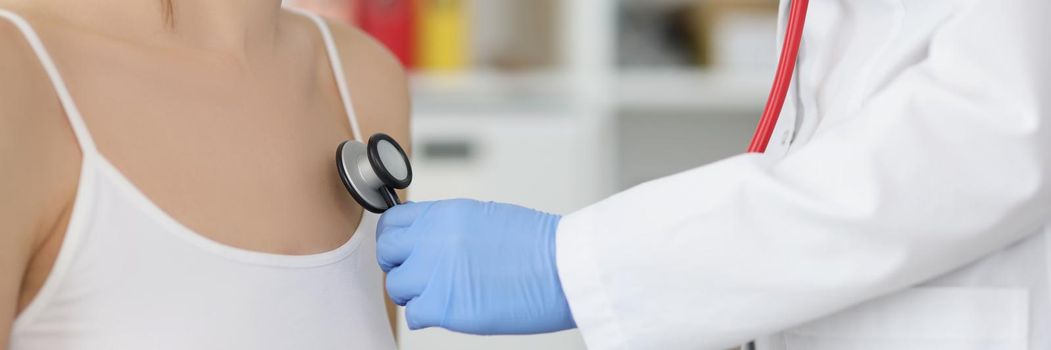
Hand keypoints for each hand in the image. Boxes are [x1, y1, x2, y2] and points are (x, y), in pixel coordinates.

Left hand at [376, 199, 575, 334]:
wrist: (563, 267)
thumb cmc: (537, 245)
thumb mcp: (485, 217)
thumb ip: (447, 226)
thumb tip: (424, 239)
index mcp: (445, 214)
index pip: (392, 221)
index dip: (395, 238)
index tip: (404, 249)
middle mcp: (433, 239)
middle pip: (387, 252)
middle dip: (400, 264)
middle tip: (420, 274)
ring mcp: (435, 273)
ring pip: (397, 286)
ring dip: (415, 293)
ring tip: (444, 293)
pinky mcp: (443, 306)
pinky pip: (414, 315)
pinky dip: (428, 316)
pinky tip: (452, 309)